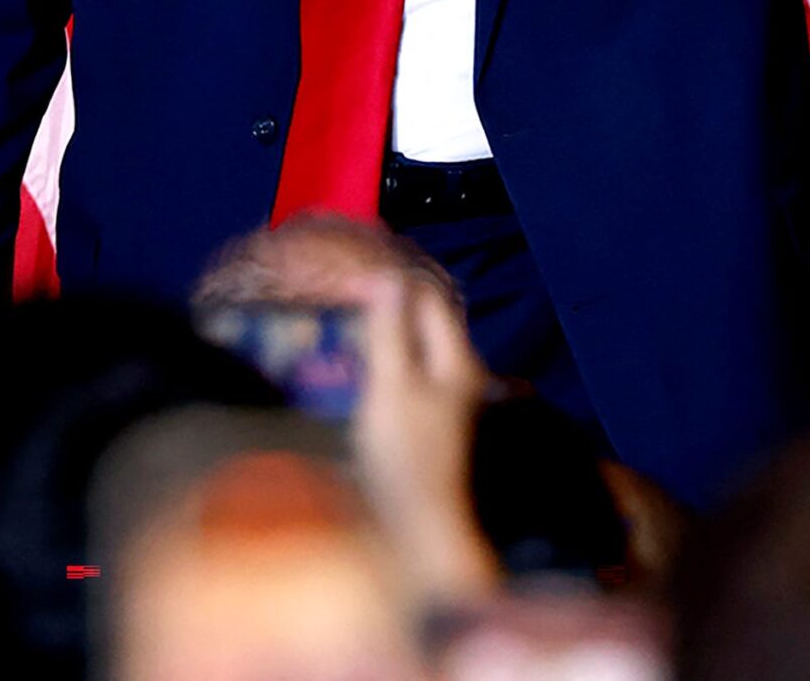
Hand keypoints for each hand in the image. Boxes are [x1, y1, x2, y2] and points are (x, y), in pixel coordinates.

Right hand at [348, 272, 497, 607]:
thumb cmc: (406, 456)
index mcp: (456, 360)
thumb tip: (390, 278)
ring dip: (389, 333)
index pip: (429, 299)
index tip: (349, 281)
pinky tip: (367, 374)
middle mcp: (462, 377)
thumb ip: (389, 330)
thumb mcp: (391, 385)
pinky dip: (389, 362)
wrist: (425, 532)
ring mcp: (451, 405)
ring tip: (351, 329)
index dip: (392, 281)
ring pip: (421, 351)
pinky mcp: (434, 428)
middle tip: (347, 298)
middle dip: (392, 305)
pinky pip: (413, 377)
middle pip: (429, 324)